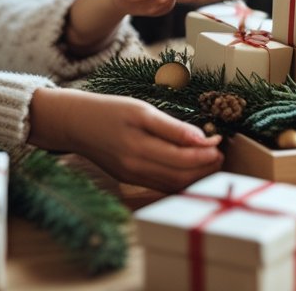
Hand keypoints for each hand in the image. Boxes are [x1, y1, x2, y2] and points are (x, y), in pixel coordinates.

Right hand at [28, 88, 222, 192]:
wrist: (75, 123)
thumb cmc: (109, 110)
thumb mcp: (141, 111)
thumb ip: (172, 127)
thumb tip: (202, 138)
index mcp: (139, 149)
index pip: (183, 159)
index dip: (205, 153)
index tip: (219, 141)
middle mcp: (136, 169)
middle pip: (181, 176)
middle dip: (205, 166)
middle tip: (220, 152)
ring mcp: (132, 177)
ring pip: (173, 185)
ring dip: (196, 175)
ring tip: (210, 159)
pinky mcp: (130, 179)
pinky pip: (161, 185)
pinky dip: (180, 178)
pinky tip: (190, 167)